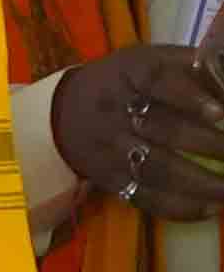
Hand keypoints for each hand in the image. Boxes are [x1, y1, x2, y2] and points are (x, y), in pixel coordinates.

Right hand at [52, 43, 223, 218]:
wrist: (63, 112)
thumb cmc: (123, 83)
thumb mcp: (148, 61)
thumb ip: (191, 67)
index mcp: (128, 73)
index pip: (156, 81)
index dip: (189, 97)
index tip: (221, 112)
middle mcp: (115, 110)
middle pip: (163, 129)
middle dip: (209, 144)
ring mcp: (110, 148)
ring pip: (157, 168)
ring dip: (200, 183)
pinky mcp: (109, 178)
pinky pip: (145, 196)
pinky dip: (180, 207)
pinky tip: (211, 210)